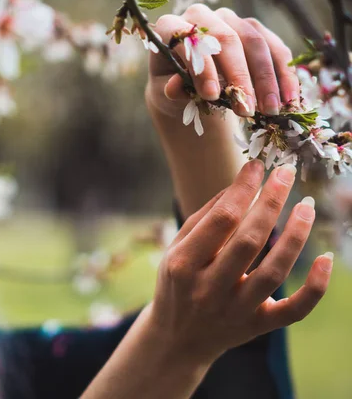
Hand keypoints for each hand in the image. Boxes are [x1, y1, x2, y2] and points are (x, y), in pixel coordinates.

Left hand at [146, 5, 298, 118]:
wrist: (191, 88)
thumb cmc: (175, 88)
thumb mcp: (167, 94)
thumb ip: (172, 90)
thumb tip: (174, 88)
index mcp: (172, 26)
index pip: (191, 41)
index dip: (203, 68)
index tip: (211, 97)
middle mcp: (202, 16)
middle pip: (228, 41)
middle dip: (239, 78)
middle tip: (246, 109)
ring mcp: (232, 20)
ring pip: (256, 43)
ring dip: (267, 80)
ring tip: (271, 110)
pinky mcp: (256, 30)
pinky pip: (276, 49)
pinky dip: (285, 76)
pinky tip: (289, 99)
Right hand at [148, 159, 331, 365]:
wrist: (178, 338)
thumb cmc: (177, 283)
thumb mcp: (176, 249)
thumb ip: (205, 218)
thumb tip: (242, 185)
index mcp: (182, 265)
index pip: (220, 221)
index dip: (243, 189)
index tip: (256, 166)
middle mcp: (208, 290)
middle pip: (249, 241)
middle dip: (271, 202)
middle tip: (287, 173)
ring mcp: (234, 311)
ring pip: (274, 271)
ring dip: (295, 235)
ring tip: (306, 205)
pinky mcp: (257, 327)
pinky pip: (294, 310)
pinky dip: (315, 286)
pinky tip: (327, 258)